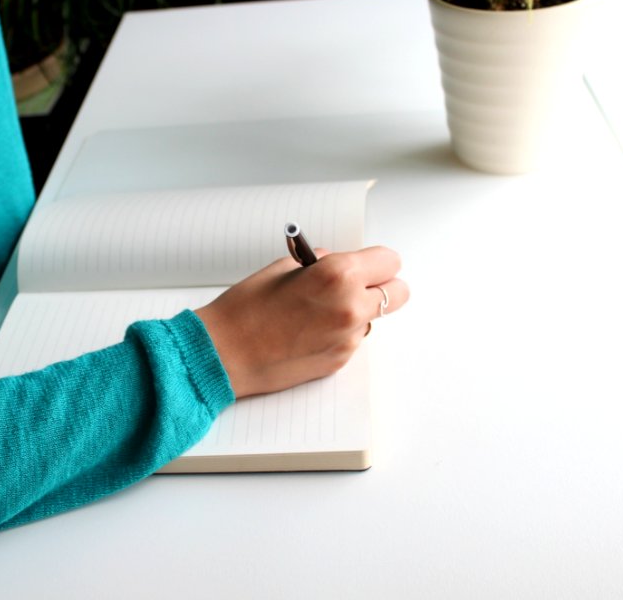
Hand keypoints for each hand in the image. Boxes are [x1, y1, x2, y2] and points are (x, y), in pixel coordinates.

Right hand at [195, 247, 407, 398]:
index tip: (366, 263)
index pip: (389, 261)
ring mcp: (348, 339)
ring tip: (317, 312)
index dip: (376, 260)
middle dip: (380, 286)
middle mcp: (351, 307)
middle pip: (398, 293)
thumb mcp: (283, 269)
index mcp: (338, 275)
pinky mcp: (339, 361)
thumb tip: (337, 264)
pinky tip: (307, 332)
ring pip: (373, 318)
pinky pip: (352, 339)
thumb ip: (320, 264)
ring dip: (356, 312)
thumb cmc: (245, 309)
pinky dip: (338, 333)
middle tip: (356, 285)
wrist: (223, 353)